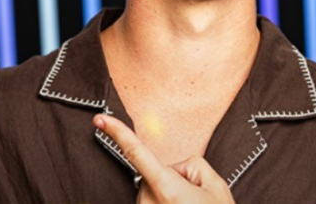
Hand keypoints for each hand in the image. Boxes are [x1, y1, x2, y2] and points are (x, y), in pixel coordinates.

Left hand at [93, 114, 235, 203]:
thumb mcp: (215, 185)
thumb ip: (192, 165)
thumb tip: (173, 169)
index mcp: (166, 189)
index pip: (136, 154)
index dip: (117, 133)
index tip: (100, 120)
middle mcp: (149, 203)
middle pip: (154, 175)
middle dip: (172, 179)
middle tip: (194, 198)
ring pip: (153, 192)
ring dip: (169, 196)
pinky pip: (152, 203)